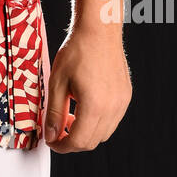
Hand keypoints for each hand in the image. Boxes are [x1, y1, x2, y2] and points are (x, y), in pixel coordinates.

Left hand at [44, 23, 131, 152]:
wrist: (98, 30)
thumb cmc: (77, 51)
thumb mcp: (57, 82)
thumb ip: (54, 113)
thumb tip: (51, 135)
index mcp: (94, 105)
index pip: (78, 141)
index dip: (62, 146)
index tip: (51, 141)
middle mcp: (113, 108)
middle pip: (92, 141)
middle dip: (72, 141)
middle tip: (57, 129)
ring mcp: (122, 102)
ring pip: (103, 133)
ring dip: (85, 132)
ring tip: (70, 116)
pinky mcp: (126, 96)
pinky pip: (112, 120)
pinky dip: (97, 122)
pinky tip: (84, 106)